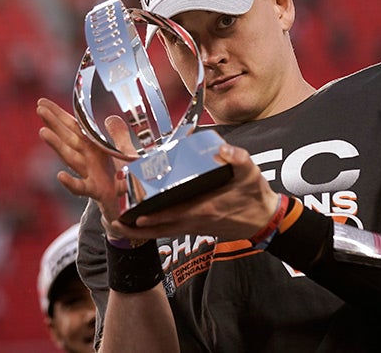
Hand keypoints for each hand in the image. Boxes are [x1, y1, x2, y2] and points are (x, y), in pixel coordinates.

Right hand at [36, 97, 134, 222]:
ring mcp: (91, 175)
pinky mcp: (97, 191)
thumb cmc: (127, 179)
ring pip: (71, 158)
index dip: (60, 115)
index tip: (42, 103)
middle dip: (54, 124)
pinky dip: (71, 183)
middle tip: (39, 109)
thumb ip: (119, 136)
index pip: (75, 128)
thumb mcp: (126, 153)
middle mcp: (89, 160)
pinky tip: (60, 176)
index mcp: (95, 148)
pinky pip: (83, 187)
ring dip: (57, 146)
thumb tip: (111, 117)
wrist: (131, 205)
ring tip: (43, 132)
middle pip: (69, 138)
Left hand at [106, 143, 279, 241]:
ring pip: (165, 231)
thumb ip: (238, 158)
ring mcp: (197, 227)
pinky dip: (155, 231)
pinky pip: (172, 231)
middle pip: (162, 227)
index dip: (154, 216)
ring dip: (142, 231)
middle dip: (138, 226)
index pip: (175, 213)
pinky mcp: (199, 228)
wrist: (265, 219)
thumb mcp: (251, 173)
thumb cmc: (256, 196)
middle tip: (115, 221)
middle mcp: (198, 220)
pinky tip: (142, 227)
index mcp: (207, 207)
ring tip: (120, 226)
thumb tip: (223, 148)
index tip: (135, 214)